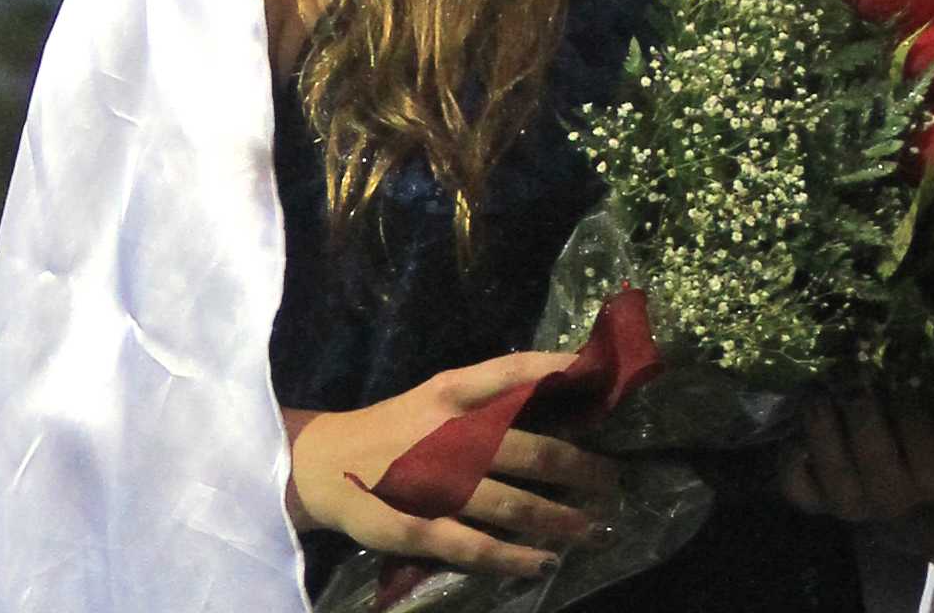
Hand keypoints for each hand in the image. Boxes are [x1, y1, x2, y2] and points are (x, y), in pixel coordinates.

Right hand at [285, 352, 622, 578]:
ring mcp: (431, 483)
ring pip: (510, 503)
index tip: (600, 377)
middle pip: (530, 450)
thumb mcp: (437, 397)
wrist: (320, 462)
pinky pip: (471, 547)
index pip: (513, 372)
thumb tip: (562, 398)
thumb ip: (490, 400)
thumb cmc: (396, 427)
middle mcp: (448, 434)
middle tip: (613, 481)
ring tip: (592, 529)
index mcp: (451, 393)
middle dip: (581, 468)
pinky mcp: (411, 526)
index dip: (559, 371)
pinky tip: (541, 562)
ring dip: (558, 519)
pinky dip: (511, 557)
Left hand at [775, 392, 933, 522]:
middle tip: (851, 379)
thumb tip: (928, 364)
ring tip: (817, 394)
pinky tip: (795, 432)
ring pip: (836, 475)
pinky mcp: (816, 501)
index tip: (903, 379)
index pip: (929, 462)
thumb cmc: (915, 423)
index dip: (914, 419)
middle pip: (877, 463)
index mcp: (933, 478)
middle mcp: (894, 497)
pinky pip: (797, 488)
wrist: (879, 455)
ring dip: (823, 430)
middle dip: (862, 417)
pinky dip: (792, 461)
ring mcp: (852, 502)